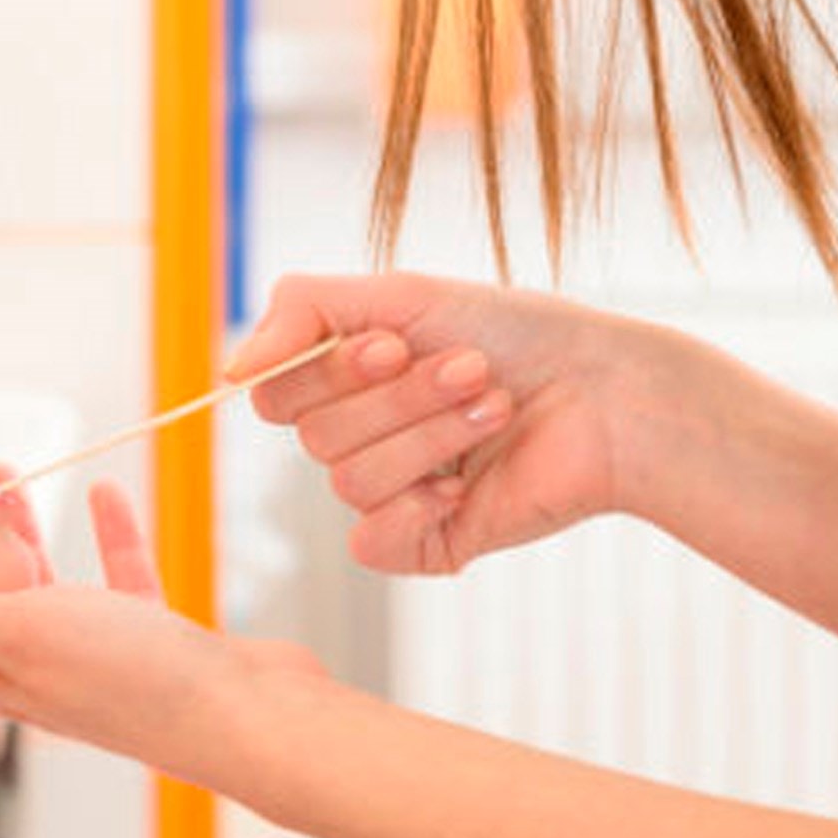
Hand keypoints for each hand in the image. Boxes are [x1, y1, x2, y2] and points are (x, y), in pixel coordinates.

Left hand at [0, 482, 306, 784]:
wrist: (249, 715)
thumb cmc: (132, 682)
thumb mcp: (16, 633)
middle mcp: (41, 674)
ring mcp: (100, 657)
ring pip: (44, 589)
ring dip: (19, 534)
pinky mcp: (154, 640)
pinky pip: (119, 578)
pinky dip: (108, 535)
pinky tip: (106, 491)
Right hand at [230, 270, 695, 574]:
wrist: (609, 393)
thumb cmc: (517, 332)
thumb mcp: (401, 295)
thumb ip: (302, 312)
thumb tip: (228, 370)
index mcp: (346, 379)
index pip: (276, 392)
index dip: (331, 372)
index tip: (395, 344)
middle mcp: (361, 434)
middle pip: (315, 436)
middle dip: (400, 398)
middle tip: (473, 368)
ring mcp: (393, 491)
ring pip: (349, 482)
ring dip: (431, 436)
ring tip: (496, 406)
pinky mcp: (428, 542)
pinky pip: (372, 541)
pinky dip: (415, 509)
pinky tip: (466, 486)